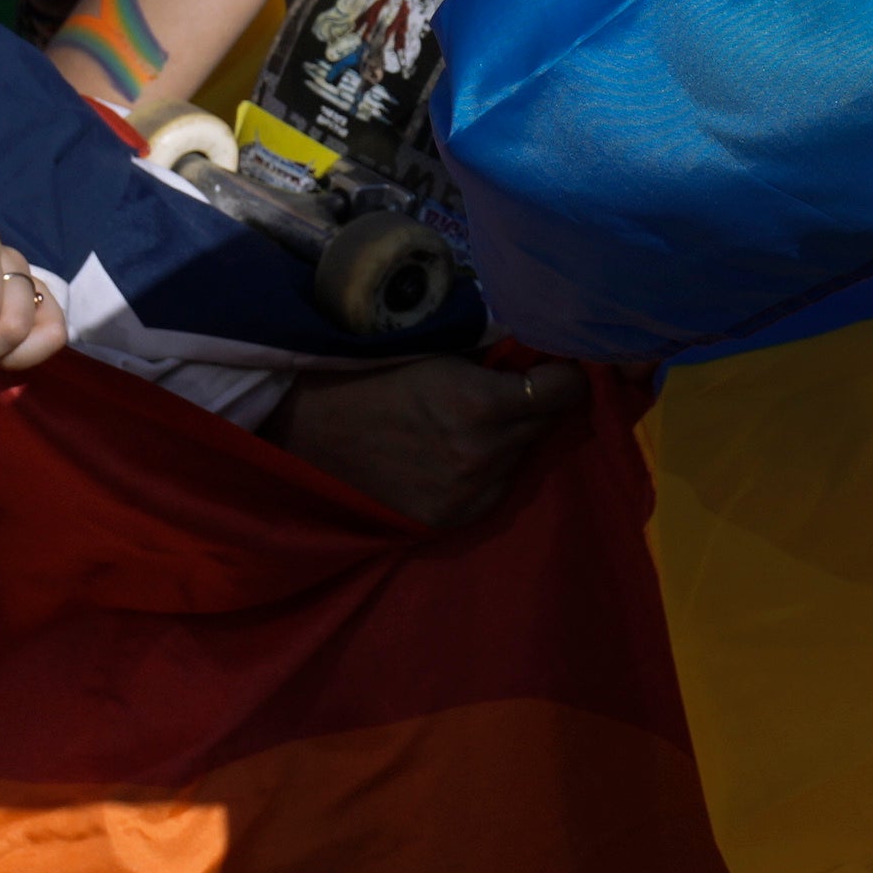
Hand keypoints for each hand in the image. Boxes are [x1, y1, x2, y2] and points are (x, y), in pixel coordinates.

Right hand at [273, 356, 590, 527]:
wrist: (309, 428)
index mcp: (480, 404)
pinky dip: (488, 471)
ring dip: (511, 440)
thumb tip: (546, 354)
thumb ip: (497, 362)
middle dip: (535, 405)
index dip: (562, 375)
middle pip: (544, 424)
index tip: (554, 369)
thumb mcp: (442, 354)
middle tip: (509, 391)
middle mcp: (481, 453)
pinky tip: (457, 455)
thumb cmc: (375, 376)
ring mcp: (466, 492)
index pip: (563, 391)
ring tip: (473, 424)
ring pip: (521, 457)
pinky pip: (495, 488)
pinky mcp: (449, 518)